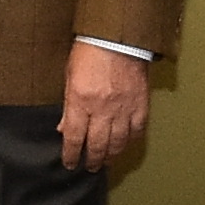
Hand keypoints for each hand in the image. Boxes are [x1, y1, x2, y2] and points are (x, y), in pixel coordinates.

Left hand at [58, 40, 151, 172]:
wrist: (119, 36)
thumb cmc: (90, 51)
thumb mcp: (69, 75)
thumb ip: (67, 104)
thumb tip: (63, 128)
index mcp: (80, 101)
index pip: (73, 137)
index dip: (70, 154)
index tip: (69, 162)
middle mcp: (101, 108)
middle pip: (96, 145)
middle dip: (91, 160)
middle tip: (89, 167)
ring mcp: (123, 108)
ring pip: (117, 143)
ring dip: (110, 155)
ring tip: (105, 161)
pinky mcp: (140, 104)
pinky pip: (137, 130)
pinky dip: (130, 141)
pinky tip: (125, 145)